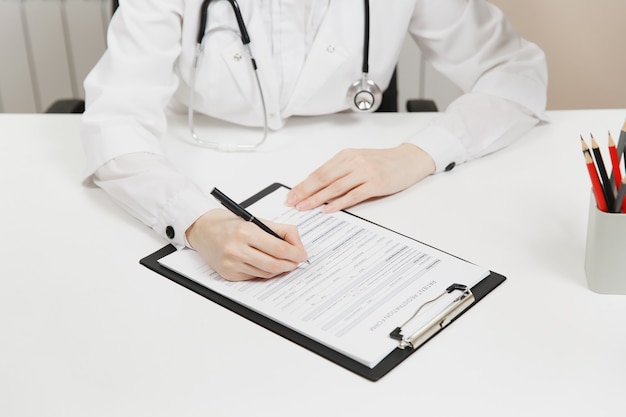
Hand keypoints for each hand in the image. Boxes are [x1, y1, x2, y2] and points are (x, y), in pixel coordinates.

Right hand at [185, 209, 308, 280]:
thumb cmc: (229, 223)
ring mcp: (231, 264)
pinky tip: (266, 264)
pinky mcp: (228, 274)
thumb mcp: (255, 220)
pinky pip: (254, 277)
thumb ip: (280, 230)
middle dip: (290, 264)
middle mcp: (237, 249)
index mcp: (245, 232)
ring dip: (279, 269)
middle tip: (296, 261)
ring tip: (283, 261)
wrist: (202, 228)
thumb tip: (298, 244)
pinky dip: (264, 272)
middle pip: (274, 264)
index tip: (302, 254)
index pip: (278, 248)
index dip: (295, 253)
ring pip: (266, 273)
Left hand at [286, 143, 434, 212]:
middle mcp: (353, 161)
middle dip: (304, 192)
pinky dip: (339, 203)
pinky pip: (353, 195)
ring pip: (335, 187)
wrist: (409, 159)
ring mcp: (365, 172)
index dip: (303, 184)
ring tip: (304, 207)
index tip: (291, 195)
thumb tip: (316, 186)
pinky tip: (328, 209)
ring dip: (317, 199)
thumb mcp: (358, 160)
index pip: (319, 172)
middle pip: (323, 179)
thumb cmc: (383, 162)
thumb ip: (339, 171)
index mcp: (346, 155)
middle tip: (292, 203)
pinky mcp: (376, 183)